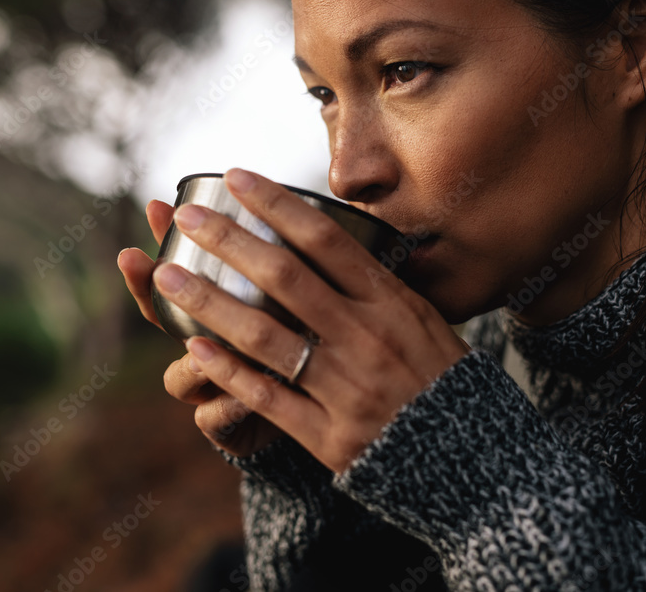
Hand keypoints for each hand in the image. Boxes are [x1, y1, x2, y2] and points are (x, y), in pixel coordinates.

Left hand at [150, 168, 468, 472]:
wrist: (479, 467)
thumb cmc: (447, 385)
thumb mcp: (426, 323)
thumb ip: (379, 289)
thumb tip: (334, 245)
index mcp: (393, 305)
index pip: (327, 241)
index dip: (277, 205)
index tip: (237, 177)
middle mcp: (368, 339)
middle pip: (286, 279)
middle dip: (229, 241)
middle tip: (186, 217)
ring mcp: (348, 389)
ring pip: (264, 336)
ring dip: (208, 302)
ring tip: (167, 277)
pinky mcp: (331, 437)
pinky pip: (269, 398)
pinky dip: (228, 372)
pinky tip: (194, 349)